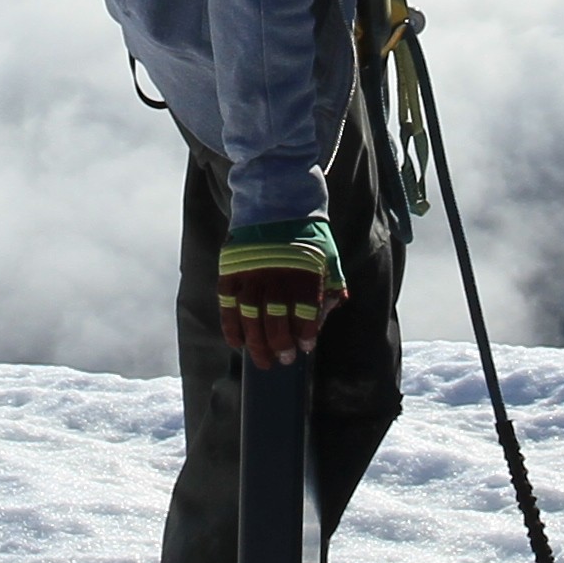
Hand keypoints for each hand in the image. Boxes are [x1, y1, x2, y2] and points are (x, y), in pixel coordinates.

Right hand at [211, 216, 345, 368]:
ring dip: (256, 342)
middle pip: (276, 319)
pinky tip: (237, 342)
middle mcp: (277, 274)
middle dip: (280, 344)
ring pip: (250, 316)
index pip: (305, 311)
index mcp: (304, 271)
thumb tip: (335, 306)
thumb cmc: (306, 234)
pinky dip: (231, 326)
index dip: (305, 333)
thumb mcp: (327, 255)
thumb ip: (332, 282)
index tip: (305, 347)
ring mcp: (251, 273)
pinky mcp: (231, 271)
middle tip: (284, 359)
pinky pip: (228, 305)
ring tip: (263, 359)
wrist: (276, 203)